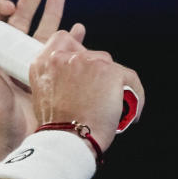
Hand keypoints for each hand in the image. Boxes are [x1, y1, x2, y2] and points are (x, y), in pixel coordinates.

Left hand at [0, 0, 84, 159]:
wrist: (11, 137)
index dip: (5, 7)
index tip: (14, 7)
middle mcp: (10, 54)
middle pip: (24, 17)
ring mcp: (30, 63)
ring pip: (45, 29)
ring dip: (54, 10)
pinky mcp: (48, 74)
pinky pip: (62, 52)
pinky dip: (72, 39)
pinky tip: (79, 29)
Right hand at [31, 34, 144, 153]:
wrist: (68, 139)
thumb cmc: (57, 126)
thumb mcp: (43, 96)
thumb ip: (56, 78)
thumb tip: (77, 72)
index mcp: (43, 64)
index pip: (62, 39)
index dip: (74, 46)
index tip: (82, 50)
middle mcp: (64, 58)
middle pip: (91, 54)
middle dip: (97, 73)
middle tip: (96, 96)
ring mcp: (88, 62)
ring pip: (111, 66)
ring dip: (114, 84)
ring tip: (110, 106)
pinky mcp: (110, 71)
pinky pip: (130, 79)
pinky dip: (134, 95)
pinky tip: (128, 111)